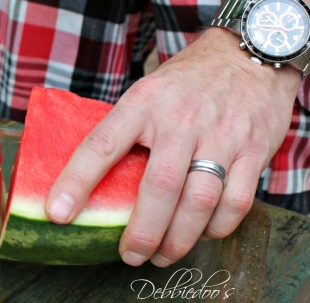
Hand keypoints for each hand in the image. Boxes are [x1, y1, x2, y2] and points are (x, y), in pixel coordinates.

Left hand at [44, 27, 299, 266]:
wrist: (247, 55)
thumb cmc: (187, 81)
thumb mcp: (147, 91)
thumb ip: (126, 129)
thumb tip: (93, 176)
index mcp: (142, 103)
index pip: (101, 146)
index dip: (76, 182)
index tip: (58, 213)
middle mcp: (180, 120)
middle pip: (158, 186)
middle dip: (141, 232)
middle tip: (129, 255)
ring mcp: (220, 135)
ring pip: (198, 201)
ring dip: (177, 239)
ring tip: (161, 255)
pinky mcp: (252, 150)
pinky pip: (235, 202)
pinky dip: (215, 228)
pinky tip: (200, 233)